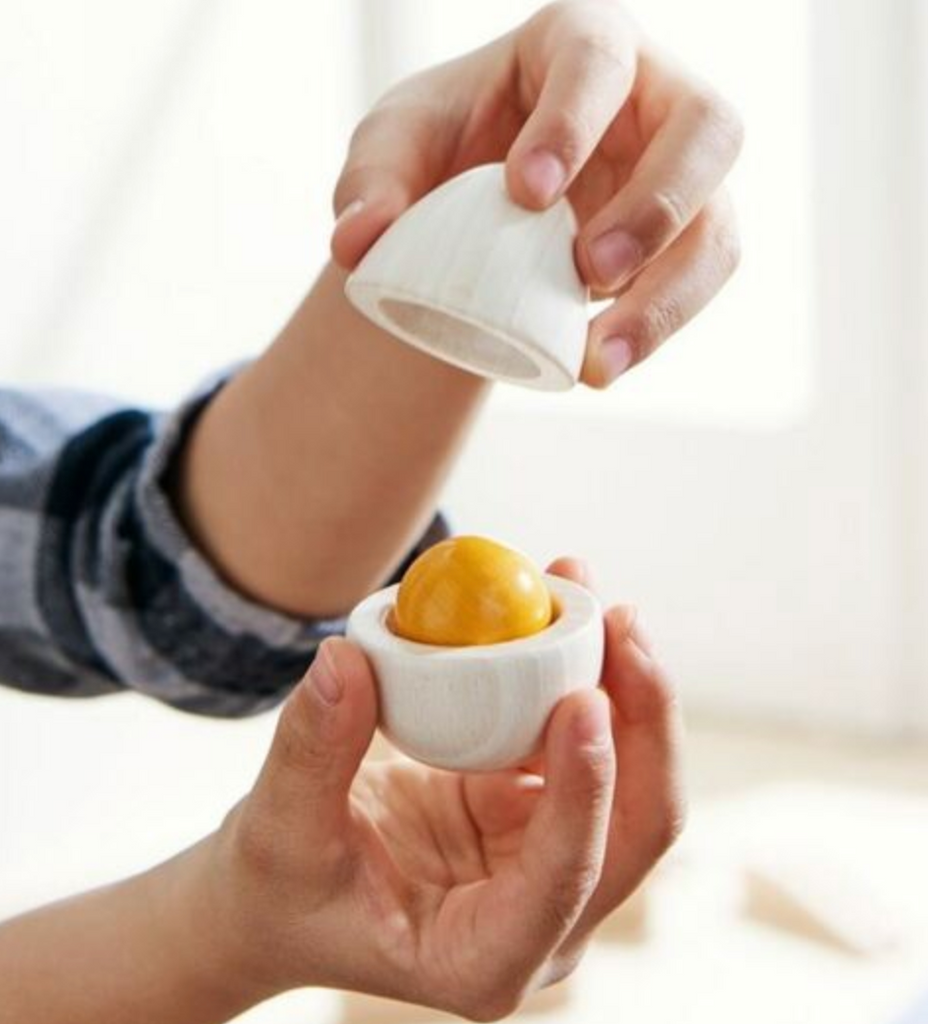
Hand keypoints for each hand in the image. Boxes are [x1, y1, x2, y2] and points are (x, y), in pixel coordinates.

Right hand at [208, 559, 683, 1020]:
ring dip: (627, 685)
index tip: (584, 697)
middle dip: (644, 721)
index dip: (585, 790)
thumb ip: (311, 750)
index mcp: (484, 958)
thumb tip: (343, 658)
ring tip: (592, 595)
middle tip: (618, 621)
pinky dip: (586, 674)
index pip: (563, 880)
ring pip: (631, 779)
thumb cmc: (282, 885)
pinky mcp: (542, 814)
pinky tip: (561, 608)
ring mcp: (552, 865)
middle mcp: (543, 920)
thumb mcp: (279, 827)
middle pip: (634, 825)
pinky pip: (586, 742)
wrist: (290, 888)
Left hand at [331, 0, 742, 387]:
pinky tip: (598, 366)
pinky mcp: (688, 239)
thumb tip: (356, 243)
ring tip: (596, 361)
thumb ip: (369, 182)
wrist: (481, 203)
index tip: (525, 193)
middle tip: (587, 271)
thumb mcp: (395, 147)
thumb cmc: (447, 148)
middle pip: (708, 128)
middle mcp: (653, 99)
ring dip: (668, 295)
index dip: (573, 120)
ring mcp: (682, 174)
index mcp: (581, 44)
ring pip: (717, 223)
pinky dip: (657, 328)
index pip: (598, 59)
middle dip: (656, 203)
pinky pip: (701, 282)